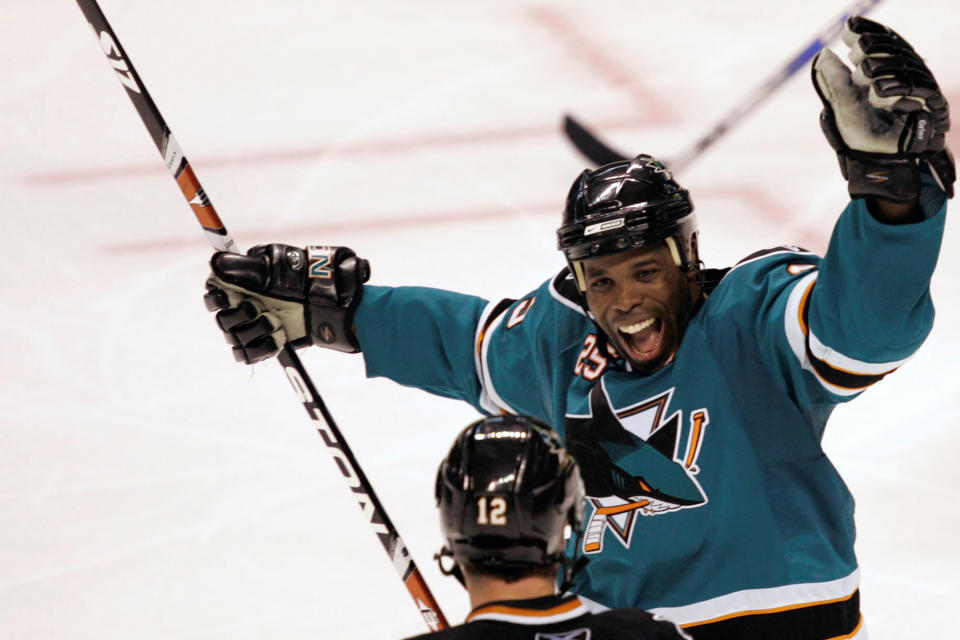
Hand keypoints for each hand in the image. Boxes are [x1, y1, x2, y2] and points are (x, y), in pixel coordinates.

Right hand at [203, 244, 369, 363]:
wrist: (329, 302)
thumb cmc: (303, 279)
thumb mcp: (274, 266)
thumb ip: (242, 265)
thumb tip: (215, 262)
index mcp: (239, 284)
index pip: (212, 296)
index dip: (218, 300)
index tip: (233, 298)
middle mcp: (242, 306)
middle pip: (222, 320)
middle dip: (241, 317)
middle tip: (260, 310)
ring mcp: (252, 326)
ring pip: (234, 339)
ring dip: (255, 332)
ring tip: (276, 324)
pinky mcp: (264, 344)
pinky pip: (246, 355)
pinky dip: (261, 349)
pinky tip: (278, 339)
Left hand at [812, 16, 953, 200]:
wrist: (878, 163)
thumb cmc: (860, 136)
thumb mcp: (842, 107)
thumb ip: (834, 81)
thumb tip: (823, 53)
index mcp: (882, 72)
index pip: (880, 42)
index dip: (866, 33)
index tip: (848, 29)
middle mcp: (902, 75)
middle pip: (893, 48)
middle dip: (871, 48)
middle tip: (856, 56)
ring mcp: (918, 88)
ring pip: (904, 64)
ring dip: (880, 71)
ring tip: (865, 84)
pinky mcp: (931, 104)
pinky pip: (919, 88)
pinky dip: (895, 90)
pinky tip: (878, 93)